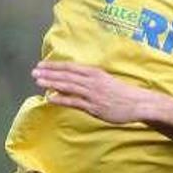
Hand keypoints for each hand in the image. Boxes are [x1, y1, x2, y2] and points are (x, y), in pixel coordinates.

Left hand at [32, 61, 150, 123]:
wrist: (137, 103)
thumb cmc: (122, 93)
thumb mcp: (106, 80)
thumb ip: (90, 79)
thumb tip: (73, 79)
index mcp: (95, 72)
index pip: (70, 67)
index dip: (55, 66)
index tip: (42, 65)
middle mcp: (92, 81)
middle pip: (66, 75)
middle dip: (49, 73)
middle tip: (34, 71)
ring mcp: (92, 94)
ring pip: (68, 86)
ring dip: (52, 83)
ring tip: (38, 81)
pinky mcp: (94, 107)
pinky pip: (74, 102)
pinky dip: (61, 99)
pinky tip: (50, 97)